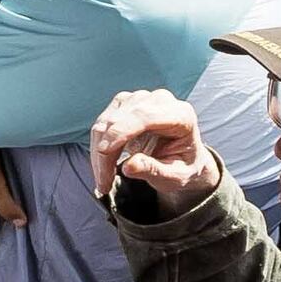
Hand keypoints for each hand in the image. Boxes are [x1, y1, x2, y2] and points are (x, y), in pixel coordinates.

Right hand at [87, 90, 216, 209]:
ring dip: (99, 151)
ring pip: (106, 121)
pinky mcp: (125, 104)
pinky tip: (104, 164)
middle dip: (106, 151)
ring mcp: (140, 99)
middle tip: (104, 182)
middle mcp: (160, 100)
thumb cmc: (182, 167)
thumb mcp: (175, 176)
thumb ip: (154, 170)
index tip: (104, 152)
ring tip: (104, 178)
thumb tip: (129, 166)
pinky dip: (98, 145)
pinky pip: (102, 123)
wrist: (182, 159)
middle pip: (121, 119)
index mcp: (181, 115)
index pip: (144, 116)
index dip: (121, 131)